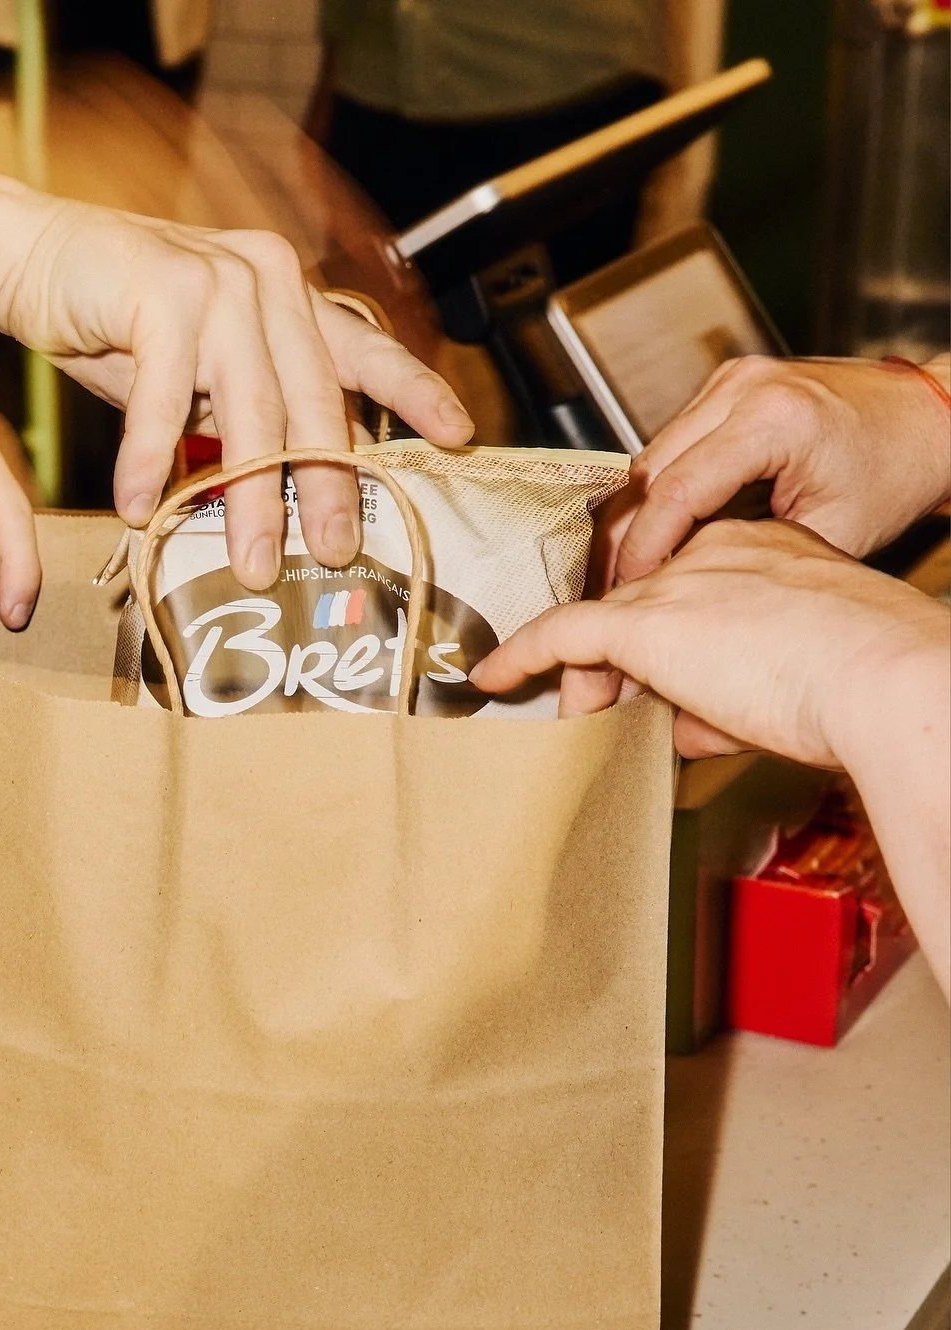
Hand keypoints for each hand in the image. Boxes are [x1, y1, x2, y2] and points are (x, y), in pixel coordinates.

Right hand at [0, 196, 473, 588]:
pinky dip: (150, 461)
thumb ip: (252, 409)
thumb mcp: (204, 370)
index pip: (364, 350)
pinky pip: (164, 400)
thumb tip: (299, 490)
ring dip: (247, 499)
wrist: (38, 258)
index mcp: (288, 296)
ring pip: (249, 412)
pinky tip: (139, 508)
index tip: (458, 434)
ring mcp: (219, 283)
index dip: (413, 393)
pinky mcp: (161, 293)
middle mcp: (267, 281)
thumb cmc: (123, 322)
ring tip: (250, 564)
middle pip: (311, 402)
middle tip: (334, 553)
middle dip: (326, 488)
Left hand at [472, 518, 949, 766]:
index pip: (685, 587)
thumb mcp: (787, 688)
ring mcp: (677, 581)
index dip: (660, 638)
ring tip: (570, 715)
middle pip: (638, 602)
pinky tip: (494, 676)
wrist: (884, 678)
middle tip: (598, 704)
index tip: (648, 674)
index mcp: (763, 551)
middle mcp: (714, 552)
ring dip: (585, 674)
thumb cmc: (864, 684)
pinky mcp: (646, 618)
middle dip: (616, 660)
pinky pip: (562, 634)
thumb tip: (680, 729)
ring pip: (605, 622)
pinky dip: (522, 654)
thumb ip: (724, 701)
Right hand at [602, 356, 950, 583]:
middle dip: (623, 537)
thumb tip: (683, 588)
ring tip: (628, 569)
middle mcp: (743, 387)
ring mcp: (731, 381)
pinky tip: (658, 533)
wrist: (929, 419)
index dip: (641, 550)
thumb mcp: (826, 534)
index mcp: (772, 418)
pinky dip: (658, 491)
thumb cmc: (897, 468)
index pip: (674, 491)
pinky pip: (671, 445)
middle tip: (610, 591)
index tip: (625, 592)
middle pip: (646, 472)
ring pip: (648, 458)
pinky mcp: (727, 388)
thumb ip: (748, 557)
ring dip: (635, 514)